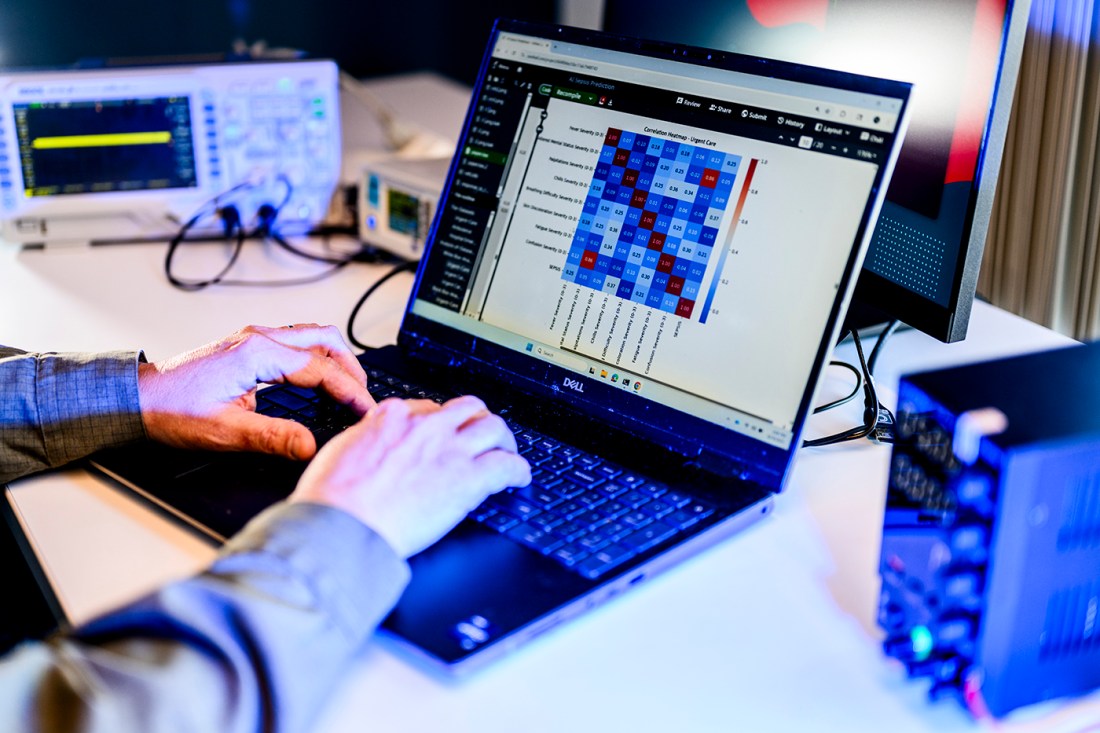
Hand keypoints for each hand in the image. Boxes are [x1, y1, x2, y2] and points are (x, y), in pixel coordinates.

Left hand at [138, 324, 373, 459]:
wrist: (135, 399)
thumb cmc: (171, 411)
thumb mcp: (226, 431)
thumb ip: (273, 438)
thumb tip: (309, 446)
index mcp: (258, 354)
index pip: (322, 370)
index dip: (351, 392)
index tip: (367, 411)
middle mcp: (258, 338)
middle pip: (324, 340)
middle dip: (351, 367)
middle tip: (363, 397)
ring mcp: (252, 338)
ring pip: (310, 336)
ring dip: (335, 358)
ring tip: (348, 387)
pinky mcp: (246, 346)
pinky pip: (295, 342)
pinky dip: (316, 357)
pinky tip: (317, 379)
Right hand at [290, 396, 530, 557]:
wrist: (342, 526)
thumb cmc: (332, 500)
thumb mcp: (339, 451)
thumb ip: (364, 440)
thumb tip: (370, 444)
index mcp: (393, 417)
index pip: (428, 407)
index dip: (439, 423)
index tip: (442, 436)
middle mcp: (426, 426)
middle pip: (467, 409)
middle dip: (477, 421)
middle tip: (481, 438)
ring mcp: (450, 449)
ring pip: (494, 427)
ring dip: (504, 441)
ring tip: (507, 454)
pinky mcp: (469, 479)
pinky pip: (508, 466)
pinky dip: (519, 471)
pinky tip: (519, 479)